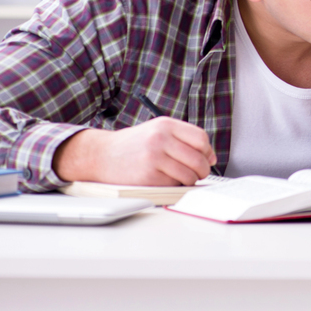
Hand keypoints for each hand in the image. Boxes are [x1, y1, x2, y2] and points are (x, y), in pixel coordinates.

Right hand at [53, 117, 217, 185]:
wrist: (101, 155)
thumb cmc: (133, 144)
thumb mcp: (157, 130)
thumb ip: (182, 139)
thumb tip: (210, 156)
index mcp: (165, 125)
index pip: (200, 138)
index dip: (208, 151)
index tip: (208, 158)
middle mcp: (160, 139)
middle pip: (198, 158)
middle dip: (203, 170)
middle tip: (199, 173)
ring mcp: (154, 158)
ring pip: (188, 174)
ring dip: (190, 180)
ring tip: (182, 178)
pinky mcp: (147, 176)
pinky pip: (173, 185)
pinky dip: (174, 186)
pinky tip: (166, 180)